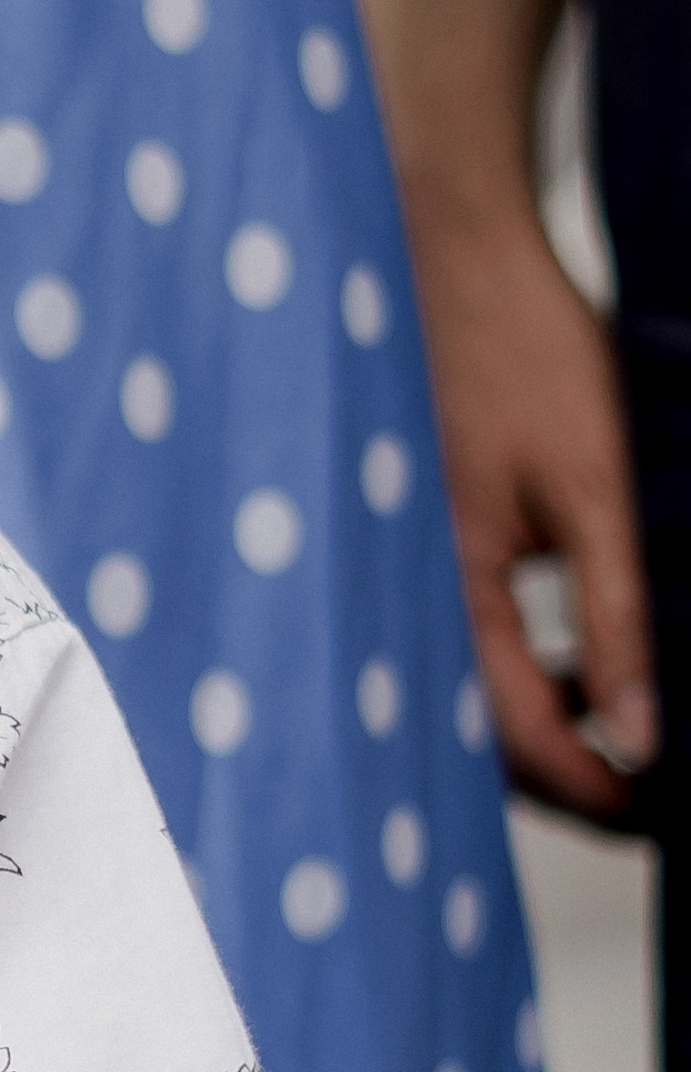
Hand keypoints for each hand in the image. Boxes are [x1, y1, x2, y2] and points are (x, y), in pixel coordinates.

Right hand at [415, 203, 654, 820]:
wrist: (448, 262)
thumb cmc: (511, 351)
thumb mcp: (596, 487)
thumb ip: (617, 614)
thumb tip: (646, 726)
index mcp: (450, 595)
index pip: (520, 741)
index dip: (597, 791)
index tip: (659, 810)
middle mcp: (411, 603)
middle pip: (487, 741)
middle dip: (575, 776)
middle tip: (651, 787)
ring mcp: (412, 581)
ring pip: (479, 699)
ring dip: (554, 726)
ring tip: (630, 722)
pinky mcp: (424, 558)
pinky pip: (471, 647)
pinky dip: (530, 674)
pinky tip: (581, 658)